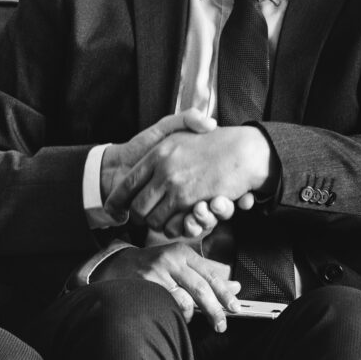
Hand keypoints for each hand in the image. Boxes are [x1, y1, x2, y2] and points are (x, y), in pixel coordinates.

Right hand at [93, 242, 240, 331]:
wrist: (113, 266)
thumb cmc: (148, 268)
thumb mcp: (175, 265)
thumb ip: (203, 275)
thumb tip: (234, 287)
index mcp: (182, 252)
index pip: (211, 273)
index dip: (225, 292)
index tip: (235, 306)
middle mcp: (171, 260)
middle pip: (202, 287)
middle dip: (216, 308)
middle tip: (222, 324)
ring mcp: (158, 272)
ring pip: (187, 298)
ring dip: (194, 314)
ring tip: (193, 319)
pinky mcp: (147, 285)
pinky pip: (170, 305)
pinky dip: (178, 314)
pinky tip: (177, 316)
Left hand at [107, 126, 272, 231]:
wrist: (245, 150)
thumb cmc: (213, 142)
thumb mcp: (183, 130)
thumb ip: (156, 143)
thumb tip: (135, 166)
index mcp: (158, 152)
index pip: (127, 185)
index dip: (117, 202)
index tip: (115, 212)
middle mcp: (163, 168)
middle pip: (137, 208)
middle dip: (140, 219)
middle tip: (145, 220)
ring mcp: (175, 185)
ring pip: (153, 220)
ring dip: (159, 225)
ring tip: (168, 219)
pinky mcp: (189, 200)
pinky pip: (172, 226)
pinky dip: (175, 229)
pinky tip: (182, 221)